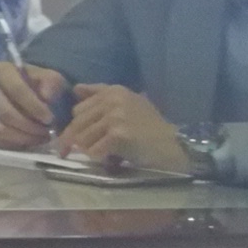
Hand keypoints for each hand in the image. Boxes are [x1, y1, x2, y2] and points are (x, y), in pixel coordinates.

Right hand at [0, 61, 67, 147]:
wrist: (13, 90)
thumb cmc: (31, 83)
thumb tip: (46, 97)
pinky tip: (27, 141)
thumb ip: (51, 82)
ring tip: (39, 138)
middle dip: (29, 125)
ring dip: (22, 137)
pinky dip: (14, 142)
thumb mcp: (44, 76)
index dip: (33, 106)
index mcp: (2, 71)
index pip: (16, 89)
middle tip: (46, 132)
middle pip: (5, 112)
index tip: (48, 119)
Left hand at [59, 84, 190, 177]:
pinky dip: (98, 157)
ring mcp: (116, 116)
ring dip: (89, 149)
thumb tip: (75, 88)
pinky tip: (109, 158)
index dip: (79, 124)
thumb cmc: (149, 126)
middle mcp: (113, 100)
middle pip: (77, 123)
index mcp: (114, 91)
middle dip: (78, 139)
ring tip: (103, 152)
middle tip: (84, 149)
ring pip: (82, 137)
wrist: (171, 146)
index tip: (84, 135)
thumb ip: (100, 94)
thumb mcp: (128, 102)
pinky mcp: (119, 134)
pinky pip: (94, 149)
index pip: (78, 108)